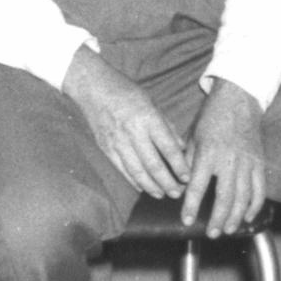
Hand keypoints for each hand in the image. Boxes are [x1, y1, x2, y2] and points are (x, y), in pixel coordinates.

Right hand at [62, 45, 188, 200]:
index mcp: (148, 119)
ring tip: (162, 194)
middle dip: (168, 183)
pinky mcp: (105, 146)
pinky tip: (143, 187)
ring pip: (137, 171)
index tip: (188, 178)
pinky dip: (133, 181)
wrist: (92, 86)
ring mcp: (117, 141)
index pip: (168, 149)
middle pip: (154, 165)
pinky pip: (121, 169)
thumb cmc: (126, 92)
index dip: (180, 166)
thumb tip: (181, 149)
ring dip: (152, 186)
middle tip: (178, 193)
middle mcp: (133, 132)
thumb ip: (167, 127)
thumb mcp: (152, 103)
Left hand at [179, 79, 266, 234]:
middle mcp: (229, 162)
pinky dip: (256, 205)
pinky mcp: (260, 164)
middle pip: (225, 198)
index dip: (192, 206)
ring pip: (244, 198)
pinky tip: (249, 217)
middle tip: (212, 234)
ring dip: (237, 217)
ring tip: (229, 230)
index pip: (198, 187)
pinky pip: (260, 190)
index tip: (186, 220)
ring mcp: (247, 164)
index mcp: (208, 155)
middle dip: (218, 219)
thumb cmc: (210, 119)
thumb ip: (187, 161)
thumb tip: (180, 183)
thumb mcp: (191, 137)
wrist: (238, 102)